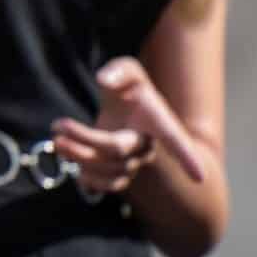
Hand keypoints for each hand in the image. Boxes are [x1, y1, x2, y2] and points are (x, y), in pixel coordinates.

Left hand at [51, 57, 207, 194]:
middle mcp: (147, 146)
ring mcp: (133, 162)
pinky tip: (68, 157)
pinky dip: (86, 180)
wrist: (125, 105)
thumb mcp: (127, 69)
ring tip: (56, 141)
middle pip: (116, 150)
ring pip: (109, 171)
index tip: (200, 178)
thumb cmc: (129, 86)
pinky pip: (106, 187)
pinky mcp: (118, 171)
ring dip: (78, 158)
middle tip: (57, 124)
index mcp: (157, 121)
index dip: (187, 158)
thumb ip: (119, 70)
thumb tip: (103, 80)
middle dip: (84, 138)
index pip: (174, 139)